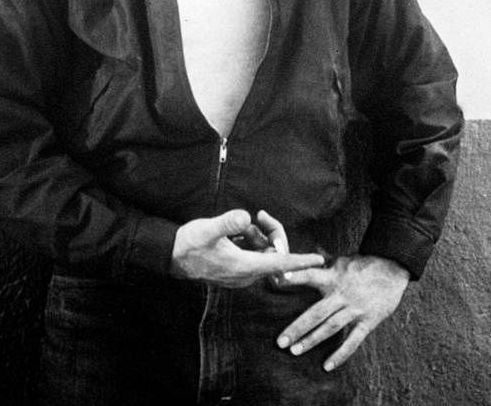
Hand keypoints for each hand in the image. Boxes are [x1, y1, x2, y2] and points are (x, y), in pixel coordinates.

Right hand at [170, 209, 324, 287]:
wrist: (171, 255)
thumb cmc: (189, 244)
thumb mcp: (207, 229)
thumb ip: (226, 223)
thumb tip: (244, 216)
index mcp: (244, 267)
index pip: (279, 265)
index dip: (299, 261)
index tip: (319, 260)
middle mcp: (246, 274)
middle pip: (273, 254)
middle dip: (271, 234)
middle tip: (261, 216)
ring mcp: (241, 273)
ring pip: (263, 252)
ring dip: (258, 236)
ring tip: (240, 226)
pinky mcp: (235, 268)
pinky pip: (253, 254)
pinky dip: (251, 240)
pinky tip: (237, 232)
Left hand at [276, 255, 409, 369]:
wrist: (392, 268)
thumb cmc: (364, 264)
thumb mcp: (342, 259)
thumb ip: (325, 261)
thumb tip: (310, 253)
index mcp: (333, 277)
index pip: (310, 275)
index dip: (295, 277)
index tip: (277, 280)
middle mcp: (341, 294)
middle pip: (316, 312)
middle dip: (297, 327)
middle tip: (280, 341)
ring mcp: (354, 309)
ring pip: (330, 328)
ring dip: (312, 340)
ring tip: (295, 351)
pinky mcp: (368, 321)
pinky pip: (353, 341)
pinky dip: (341, 355)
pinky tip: (327, 366)